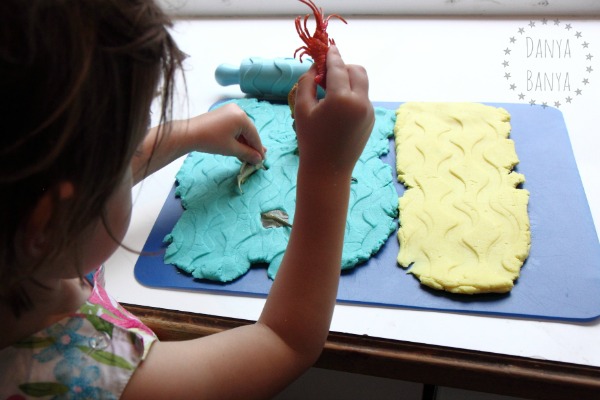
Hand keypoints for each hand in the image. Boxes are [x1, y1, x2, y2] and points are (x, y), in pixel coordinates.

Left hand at [182, 103, 265, 164]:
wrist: (189, 134)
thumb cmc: (211, 141)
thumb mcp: (232, 149)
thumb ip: (248, 153)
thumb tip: (259, 159)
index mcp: (242, 117)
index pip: (254, 135)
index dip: (258, 148)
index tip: (262, 159)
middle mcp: (238, 110)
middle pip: (249, 131)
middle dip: (251, 145)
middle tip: (256, 158)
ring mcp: (230, 110)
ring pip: (242, 129)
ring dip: (244, 142)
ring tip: (248, 155)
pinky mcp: (223, 113)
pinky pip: (235, 126)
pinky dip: (237, 136)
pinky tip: (239, 146)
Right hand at [293, 45, 373, 176]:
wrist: (328, 170)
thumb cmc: (310, 140)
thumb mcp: (302, 109)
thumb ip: (307, 83)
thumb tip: (315, 67)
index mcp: (342, 99)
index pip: (338, 67)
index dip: (332, 56)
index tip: (328, 48)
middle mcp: (360, 102)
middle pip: (357, 70)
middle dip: (344, 67)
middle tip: (327, 75)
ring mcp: (368, 111)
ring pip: (362, 84)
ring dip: (348, 81)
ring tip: (330, 93)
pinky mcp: (370, 119)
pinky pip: (363, 98)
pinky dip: (352, 95)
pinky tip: (337, 109)